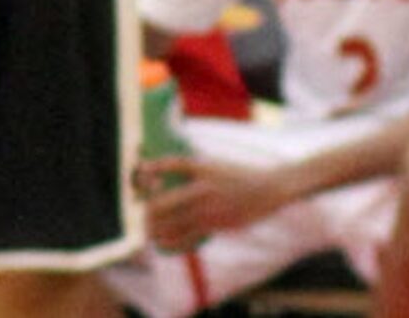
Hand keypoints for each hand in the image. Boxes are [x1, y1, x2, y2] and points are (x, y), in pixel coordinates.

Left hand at [138, 153, 287, 249]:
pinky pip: (191, 236)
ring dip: (156, 229)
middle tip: (141, 213)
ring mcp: (210, 208)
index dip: (148, 173)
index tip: (140, 180)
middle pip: (163, 202)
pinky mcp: (219, 224)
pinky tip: (163, 243)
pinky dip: (174, 241)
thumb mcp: (210, 164)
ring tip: (148, 232)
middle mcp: (202, 188)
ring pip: (174, 223)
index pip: (166, 166)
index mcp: (199, 167)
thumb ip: (186, 169)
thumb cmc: (235, 174)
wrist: (268, 188)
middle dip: (148, 211)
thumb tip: (158, 171)